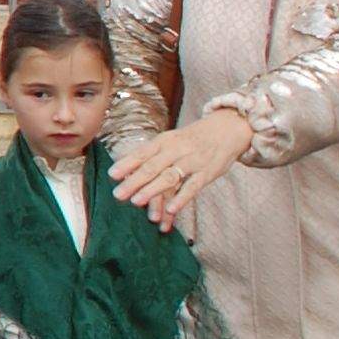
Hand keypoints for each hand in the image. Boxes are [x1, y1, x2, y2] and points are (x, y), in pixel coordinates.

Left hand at [110, 111, 256, 230]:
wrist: (226, 129)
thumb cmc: (191, 139)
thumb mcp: (170, 140)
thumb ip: (152, 155)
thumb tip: (126, 169)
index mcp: (164, 141)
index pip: (142, 153)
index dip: (126, 164)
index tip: (112, 175)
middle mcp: (176, 150)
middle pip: (152, 167)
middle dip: (134, 181)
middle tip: (118, 195)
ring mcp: (192, 161)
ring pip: (170, 177)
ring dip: (152, 190)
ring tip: (136, 202)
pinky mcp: (207, 173)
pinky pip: (193, 186)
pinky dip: (182, 198)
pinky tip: (171, 209)